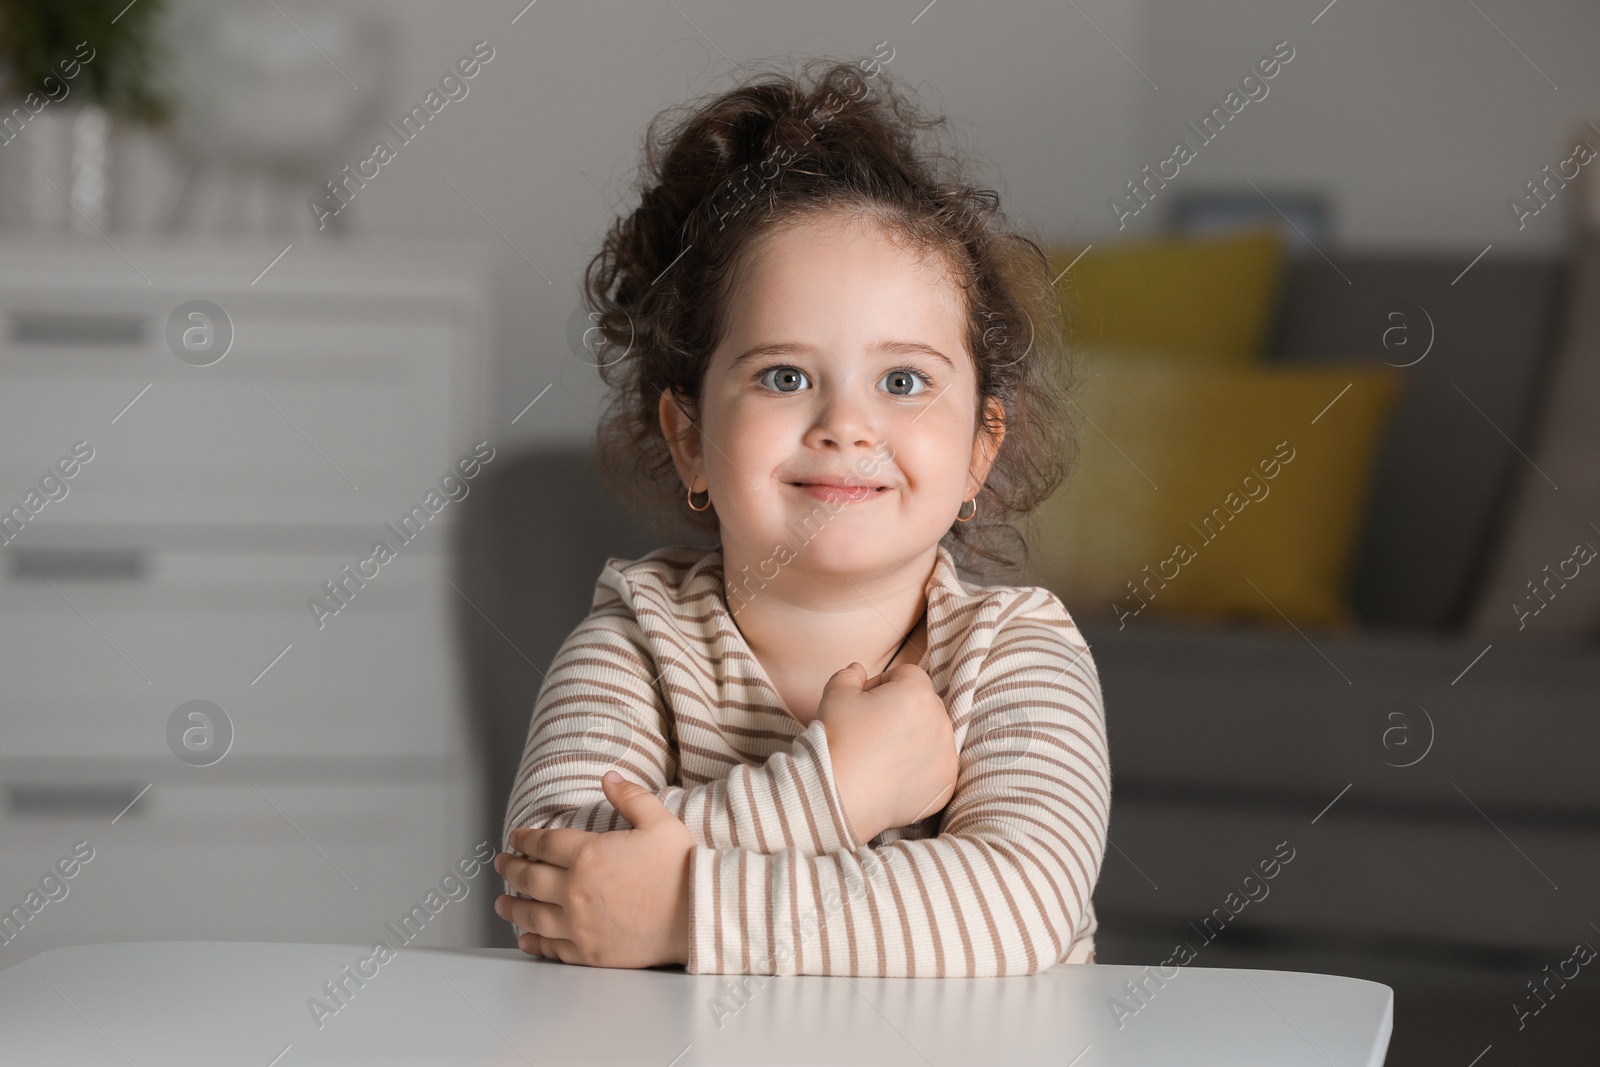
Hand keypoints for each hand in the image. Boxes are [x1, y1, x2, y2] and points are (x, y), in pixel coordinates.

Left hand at [494, 770, 694, 968]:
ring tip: (502, 905)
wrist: (698, 914)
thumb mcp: (659, 821)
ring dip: (512, 908)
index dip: (526, 839)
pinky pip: (552, 948)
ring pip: (533, 915)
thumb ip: (630, 797)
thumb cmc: (681, 868)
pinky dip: (534, 942)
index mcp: (588, 855)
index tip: (517, 838)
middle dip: (511, 870)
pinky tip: (526, 939)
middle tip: (501, 865)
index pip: (544, 843)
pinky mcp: (588, 952)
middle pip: (529, 878)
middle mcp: (575, 890)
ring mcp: (579, 925)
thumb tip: (609, 778)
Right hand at [819, 661, 958, 844]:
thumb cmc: (836, 741)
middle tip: (872, 729)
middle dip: (903, 710)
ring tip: (883, 755)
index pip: (908, 675)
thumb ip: (850, 675)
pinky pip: (937, 765)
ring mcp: (946, 756)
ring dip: (914, 738)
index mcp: (918, 694)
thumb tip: (858, 670)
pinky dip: (921, 768)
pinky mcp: (946, 784)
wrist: (838, 796)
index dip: (883, 684)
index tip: (864, 702)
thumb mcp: (835, 695)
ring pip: (933, 735)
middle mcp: (940, 722)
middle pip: (925, 704)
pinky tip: (895, 775)